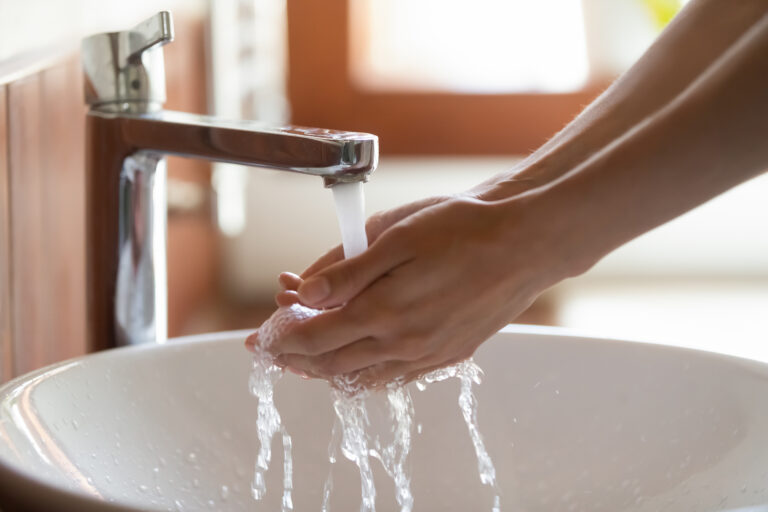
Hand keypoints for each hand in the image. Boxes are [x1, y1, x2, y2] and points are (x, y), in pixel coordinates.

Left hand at [254, 191, 574, 387]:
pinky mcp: (448, 356)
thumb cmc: (464, 229)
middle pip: (332, 366)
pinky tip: (357, 362)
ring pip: (362, 378)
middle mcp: (405, 344)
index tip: (262, 336)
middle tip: (273, 351)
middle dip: (295, 359)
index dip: (281, 338)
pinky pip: (394, 378)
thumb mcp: (397, 236)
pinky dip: (364, 374)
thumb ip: (346, 271)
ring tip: (305, 360)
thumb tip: (302, 294)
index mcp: (385, 312)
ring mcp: (428, 355)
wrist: (525, 243)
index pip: (314, 338)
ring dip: (326, 370)